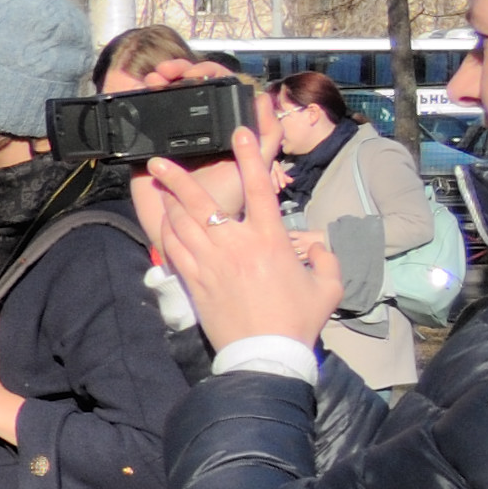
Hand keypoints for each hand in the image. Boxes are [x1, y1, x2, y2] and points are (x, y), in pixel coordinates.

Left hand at [134, 126, 343, 351]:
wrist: (267, 355)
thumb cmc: (299, 320)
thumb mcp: (329, 286)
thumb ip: (327, 259)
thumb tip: (320, 246)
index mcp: (271, 241)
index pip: (258, 189)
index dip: (248, 158)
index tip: (239, 133)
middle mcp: (236, 246)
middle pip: (202, 202)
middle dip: (178, 178)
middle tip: (160, 160)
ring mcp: (211, 263)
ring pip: (182, 223)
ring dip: (168, 202)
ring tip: (158, 186)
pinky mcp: (195, 282)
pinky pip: (174, 249)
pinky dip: (167, 232)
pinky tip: (163, 222)